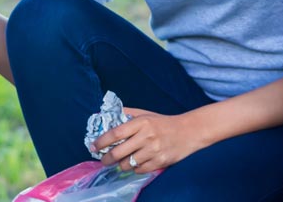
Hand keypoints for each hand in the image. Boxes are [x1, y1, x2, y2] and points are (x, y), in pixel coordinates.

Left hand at [93, 107, 211, 173]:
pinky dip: (134, 168)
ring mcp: (154, 150)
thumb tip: (104, 114)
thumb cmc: (163, 122)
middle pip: (118, 152)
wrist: (188, 131)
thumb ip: (126, 114)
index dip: (101, 142)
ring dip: (120, 165)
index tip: (93, 146)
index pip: (115, 134)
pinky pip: (140, 170)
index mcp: (141, 122)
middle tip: (102, 159)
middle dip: (106, 158)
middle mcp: (146, 136)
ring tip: (120, 162)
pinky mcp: (160, 161)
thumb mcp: (145, 114)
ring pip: (128, 164)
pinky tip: (135, 163)